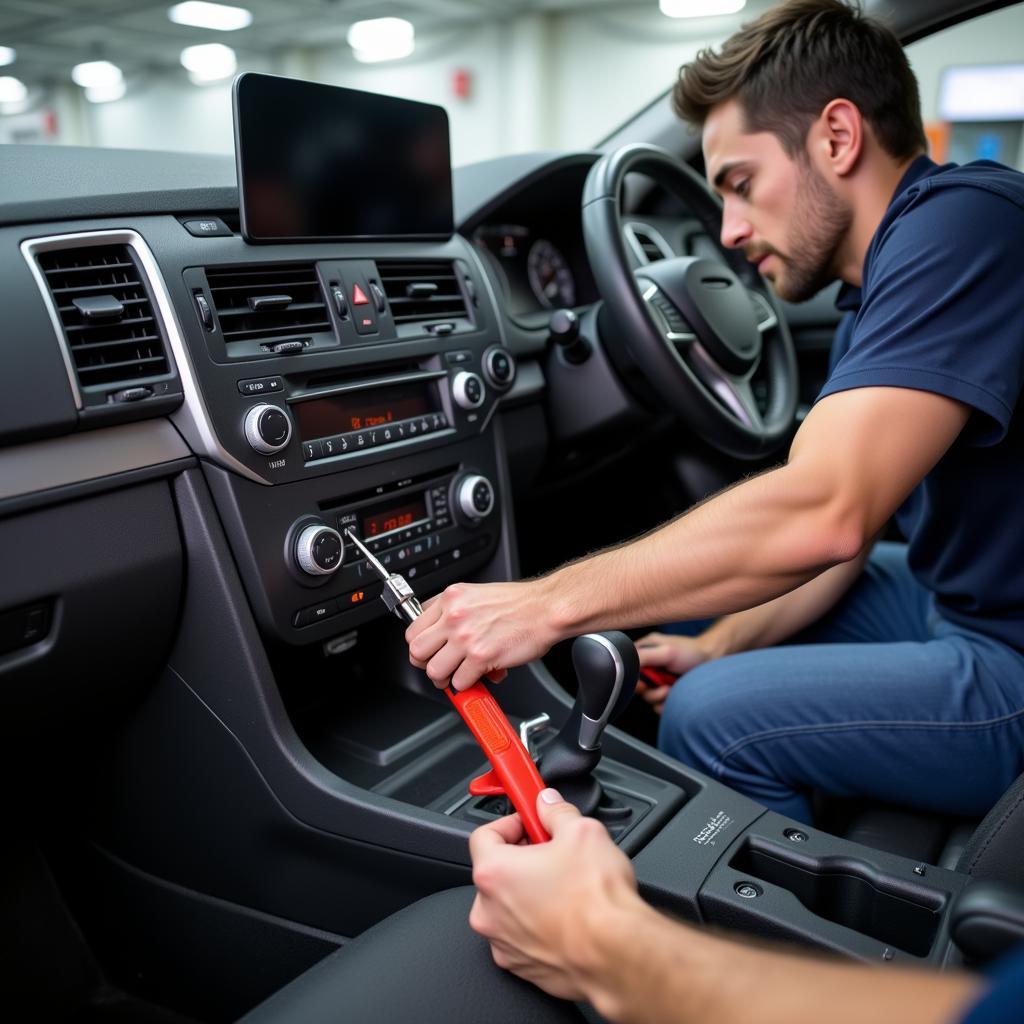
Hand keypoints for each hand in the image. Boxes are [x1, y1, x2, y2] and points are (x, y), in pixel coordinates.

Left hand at [406, 579, 560, 690]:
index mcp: (451, 598)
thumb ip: (454, 611)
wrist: (546, 609)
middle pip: (417, 650)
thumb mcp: (476, 594)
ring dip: (445, 678)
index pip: (413, 628)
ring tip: (457, 676)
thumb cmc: (519, 603)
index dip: (421, 645)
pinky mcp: (480, 657)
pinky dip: (468, 684)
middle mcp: (454, 616)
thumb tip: (439, 633)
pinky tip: (479, 675)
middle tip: (439, 666)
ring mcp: (465, 637)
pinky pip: (460, 682)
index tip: (429, 651)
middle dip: (426, 664)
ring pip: (434, 671)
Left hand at [468, 788, 640, 1001]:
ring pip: (509, 906)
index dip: (511, 823)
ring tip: (564, 887)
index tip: (530, 822)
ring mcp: (503, 943)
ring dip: (529, 893)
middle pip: (496, 872)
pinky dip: (538, 924)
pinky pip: (522, 936)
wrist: (617, 955)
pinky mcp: (522, 967)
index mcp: (494, 873)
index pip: (484, 835)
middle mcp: (489, 912)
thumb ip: (556, 811)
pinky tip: (567, 916)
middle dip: (523, 858)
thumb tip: (549, 805)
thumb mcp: (582, 831)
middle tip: (553, 853)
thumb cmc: (596, 902)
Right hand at [634, 632, 712, 713]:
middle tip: (662, 685)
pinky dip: (666, 704)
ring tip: (671, 688)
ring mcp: (658, 682)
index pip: (626, 667)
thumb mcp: (666, 651)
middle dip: (649, 689)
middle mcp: (649, 667)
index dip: (630, 678)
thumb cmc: (692, 652)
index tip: (641, 683)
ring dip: (659, 697)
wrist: (714, 663)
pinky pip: (658, 706)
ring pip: (647, 698)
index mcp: (644, 652)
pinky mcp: (667, 695)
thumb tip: (622, 664)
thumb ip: (644, 657)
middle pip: (636, 686)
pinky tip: (675, 695)